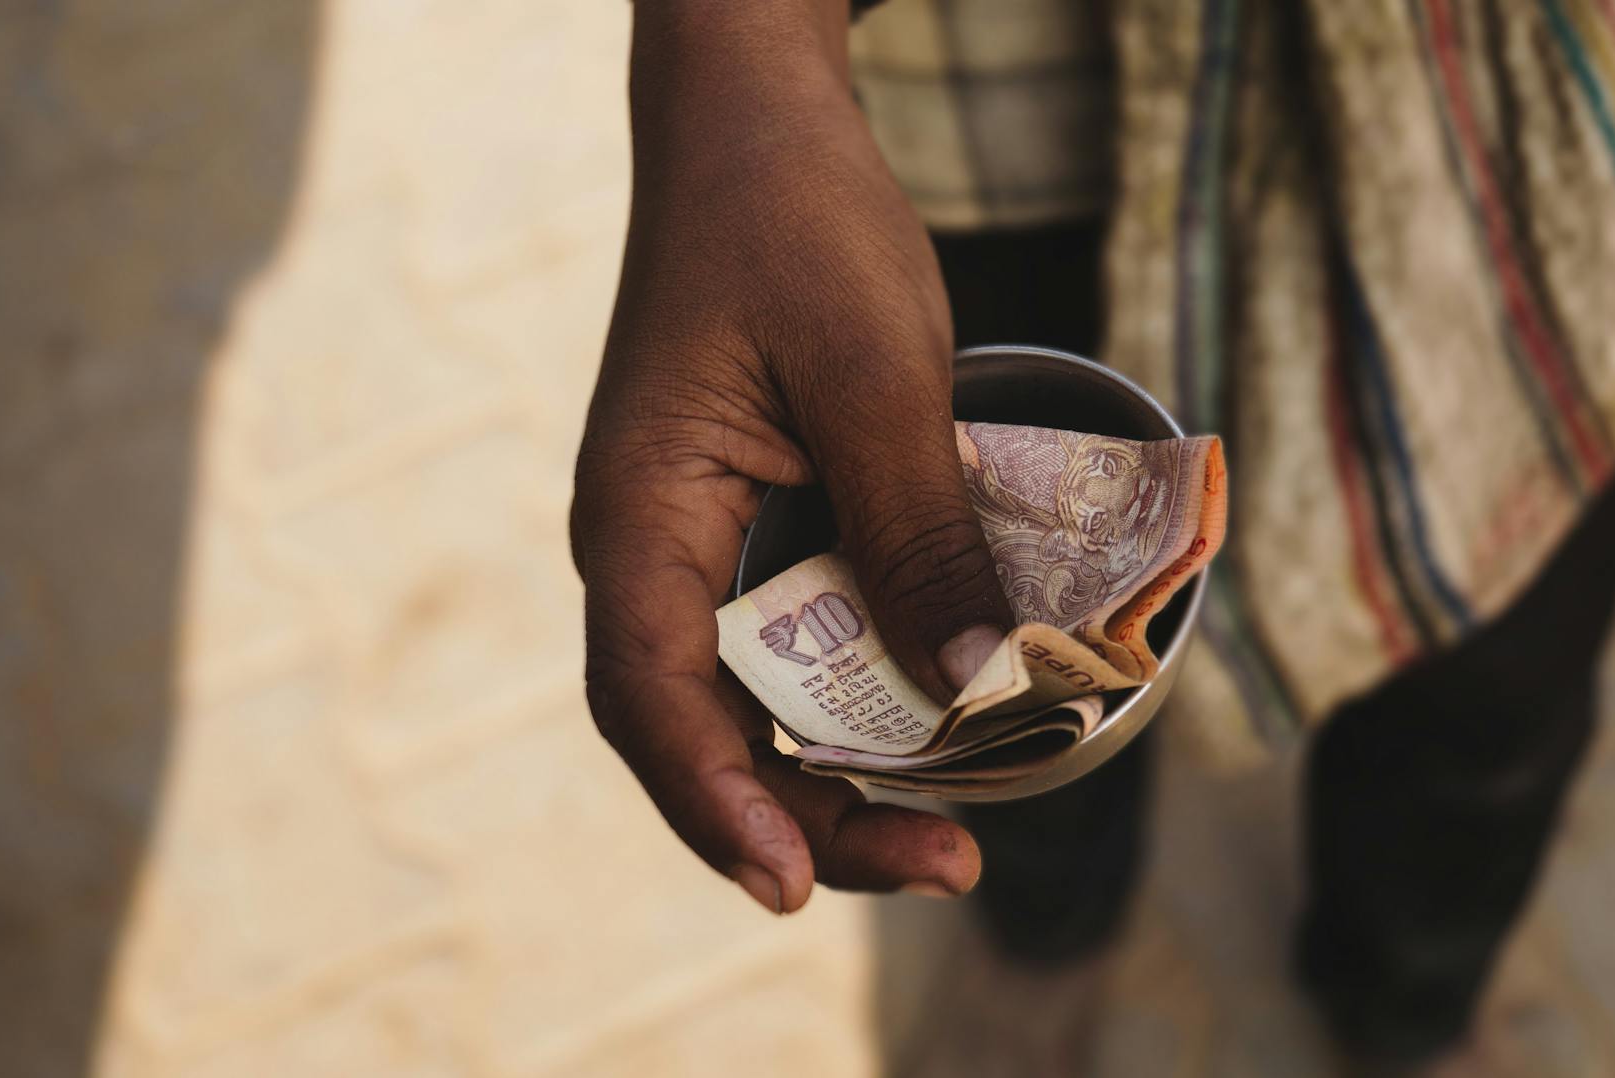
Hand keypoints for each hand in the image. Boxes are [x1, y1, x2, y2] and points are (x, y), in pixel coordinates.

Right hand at [570, 2, 1010, 912]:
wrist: (760, 124)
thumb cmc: (795, 221)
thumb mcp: (874, 372)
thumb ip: (917, 525)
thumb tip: (977, 682)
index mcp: (636, 513)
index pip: (648, 693)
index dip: (715, 802)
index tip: (792, 884)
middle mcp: (652, 550)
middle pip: (706, 728)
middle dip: (812, 816)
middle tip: (947, 866)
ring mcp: (702, 544)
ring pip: (757, 700)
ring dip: (845, 772)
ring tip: (953, 832)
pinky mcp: (760, 528)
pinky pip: (803, 641)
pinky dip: (869, 695)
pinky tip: (947, 723)